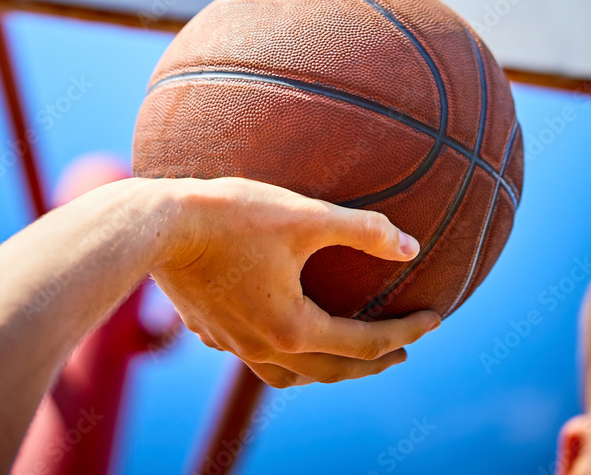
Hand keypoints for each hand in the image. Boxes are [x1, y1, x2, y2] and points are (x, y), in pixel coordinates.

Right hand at [150, 177, 439, 386]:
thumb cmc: (232, 216)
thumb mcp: (304, 216)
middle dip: (372, 362)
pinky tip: (276, 327)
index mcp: (293, 328)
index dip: (407, 331)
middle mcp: (263, 348)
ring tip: (342, 350)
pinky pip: (252, 352)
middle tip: (401, 349)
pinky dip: (279, 350)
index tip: (435, 319)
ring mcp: (231, 343)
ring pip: (288, 373)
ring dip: (324, 368)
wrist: (155, 225)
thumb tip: (411, 246)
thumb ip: (360, 231)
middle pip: (331, 371)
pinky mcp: (208, 328)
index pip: (366, 343)